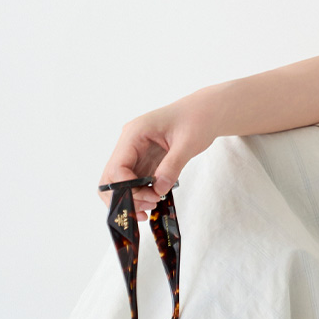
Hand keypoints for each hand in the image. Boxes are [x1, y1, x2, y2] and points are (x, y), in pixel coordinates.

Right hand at [98, 89, 217, 220]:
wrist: (207, 111)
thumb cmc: (197, 118)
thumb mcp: (188, 142)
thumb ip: (172, 166)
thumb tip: (158, 190)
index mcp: (135, 133)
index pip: (117, 167)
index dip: (127, 187)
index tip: (149, 197)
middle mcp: (129, 143)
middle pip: (112, 177)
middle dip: (126, 196)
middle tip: (148, 206)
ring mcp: (135, 152)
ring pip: (120, 182)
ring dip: (132, 198)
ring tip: (153, 205)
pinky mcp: (144, 160)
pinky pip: (134, 181)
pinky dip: (140, 194)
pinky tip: (154, 201)